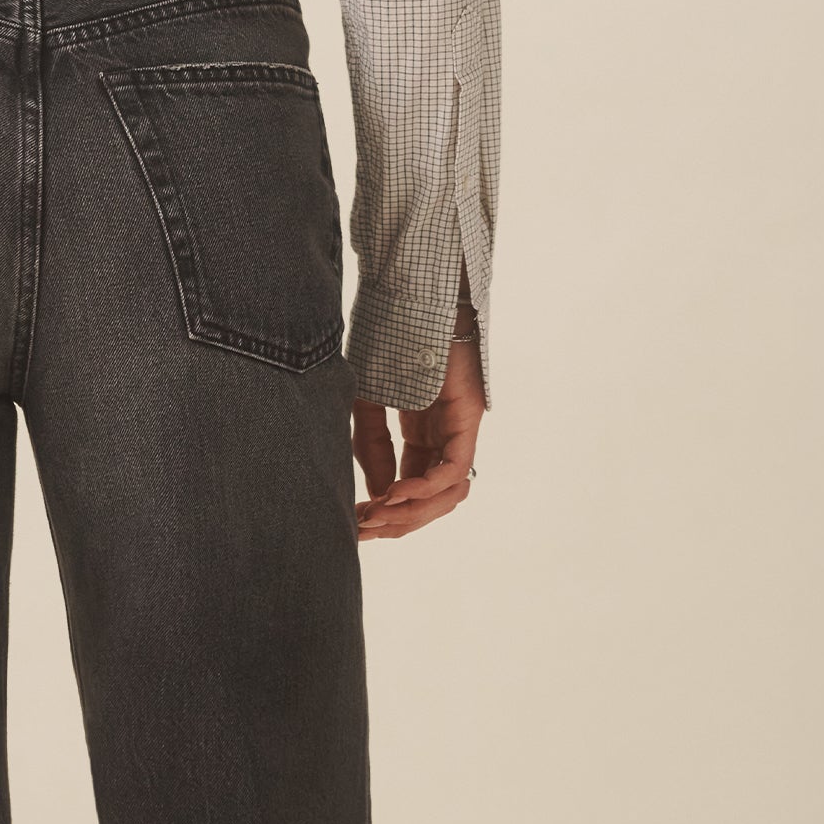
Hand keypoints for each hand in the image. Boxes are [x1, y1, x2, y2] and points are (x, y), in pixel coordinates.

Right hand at [351, 329, 483, 541]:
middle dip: (397, 520)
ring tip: (378, 514)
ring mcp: (459, 429)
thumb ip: (372, 445)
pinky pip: (453, 470)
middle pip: (430, 500)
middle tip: (364, 529)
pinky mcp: (467, 419)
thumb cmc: (386, 336)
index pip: (409, 487)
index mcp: (422, 432)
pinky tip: (394, 493)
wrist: (406, 294)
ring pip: (446, 495)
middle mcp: (444, 436)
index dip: (385, 510)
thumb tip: (379, 496)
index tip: (355, 522)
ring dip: (412, 513)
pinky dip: (425, 488)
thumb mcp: (367, 400)